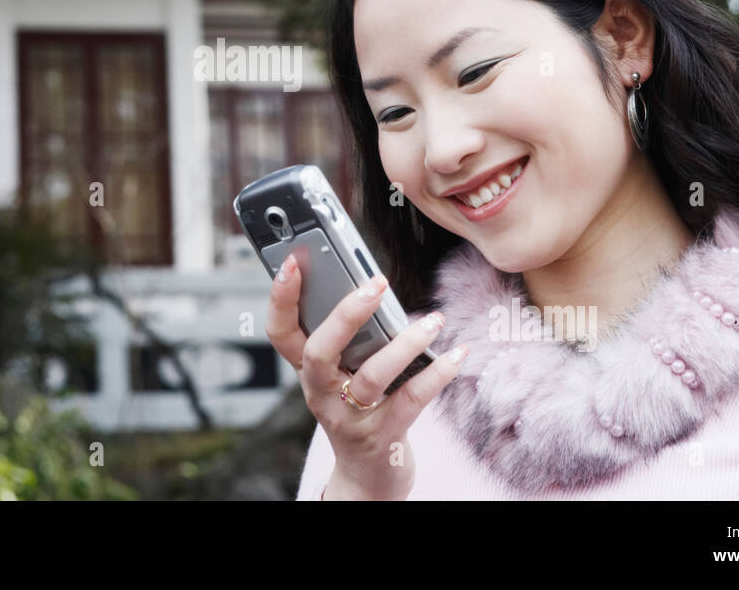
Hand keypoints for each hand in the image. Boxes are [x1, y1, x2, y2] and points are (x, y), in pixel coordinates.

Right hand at [265, 249, 469, 499]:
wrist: (366, 476)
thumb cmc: (358, 409)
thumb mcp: (343, 373)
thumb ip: (350, 336)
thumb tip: (375, 288)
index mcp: (307, 371)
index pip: (280, 332)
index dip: (280, 297)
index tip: (293, 261)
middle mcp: (321, 393)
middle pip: (319, 351)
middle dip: (345, 315)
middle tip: (376, 284)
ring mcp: (349, 417)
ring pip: (371, 376)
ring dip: (404, 345)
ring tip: (433, 321)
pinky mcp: (383, 437)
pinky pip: (411, 399)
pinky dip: (437, 374)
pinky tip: (458, 354)